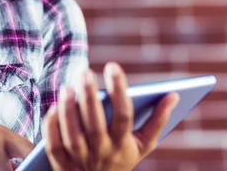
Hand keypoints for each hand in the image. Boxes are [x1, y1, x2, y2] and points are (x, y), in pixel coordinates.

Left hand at [42, 62, 179, 170]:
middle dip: (90, 97)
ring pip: (73, 136)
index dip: (119, 90)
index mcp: (123, 144)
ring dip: (69, 111)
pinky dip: (52, 127)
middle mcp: (102, 153)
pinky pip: (54, 146)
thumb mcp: (143, 145)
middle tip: (85, 72)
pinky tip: (53, 107)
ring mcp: (80, 160)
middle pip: (96, 125)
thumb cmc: (121, 159)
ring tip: (67, 87)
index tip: (112, 66)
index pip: (124, 115)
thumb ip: (158, 120)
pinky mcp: (60, 165)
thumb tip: (174, 95)